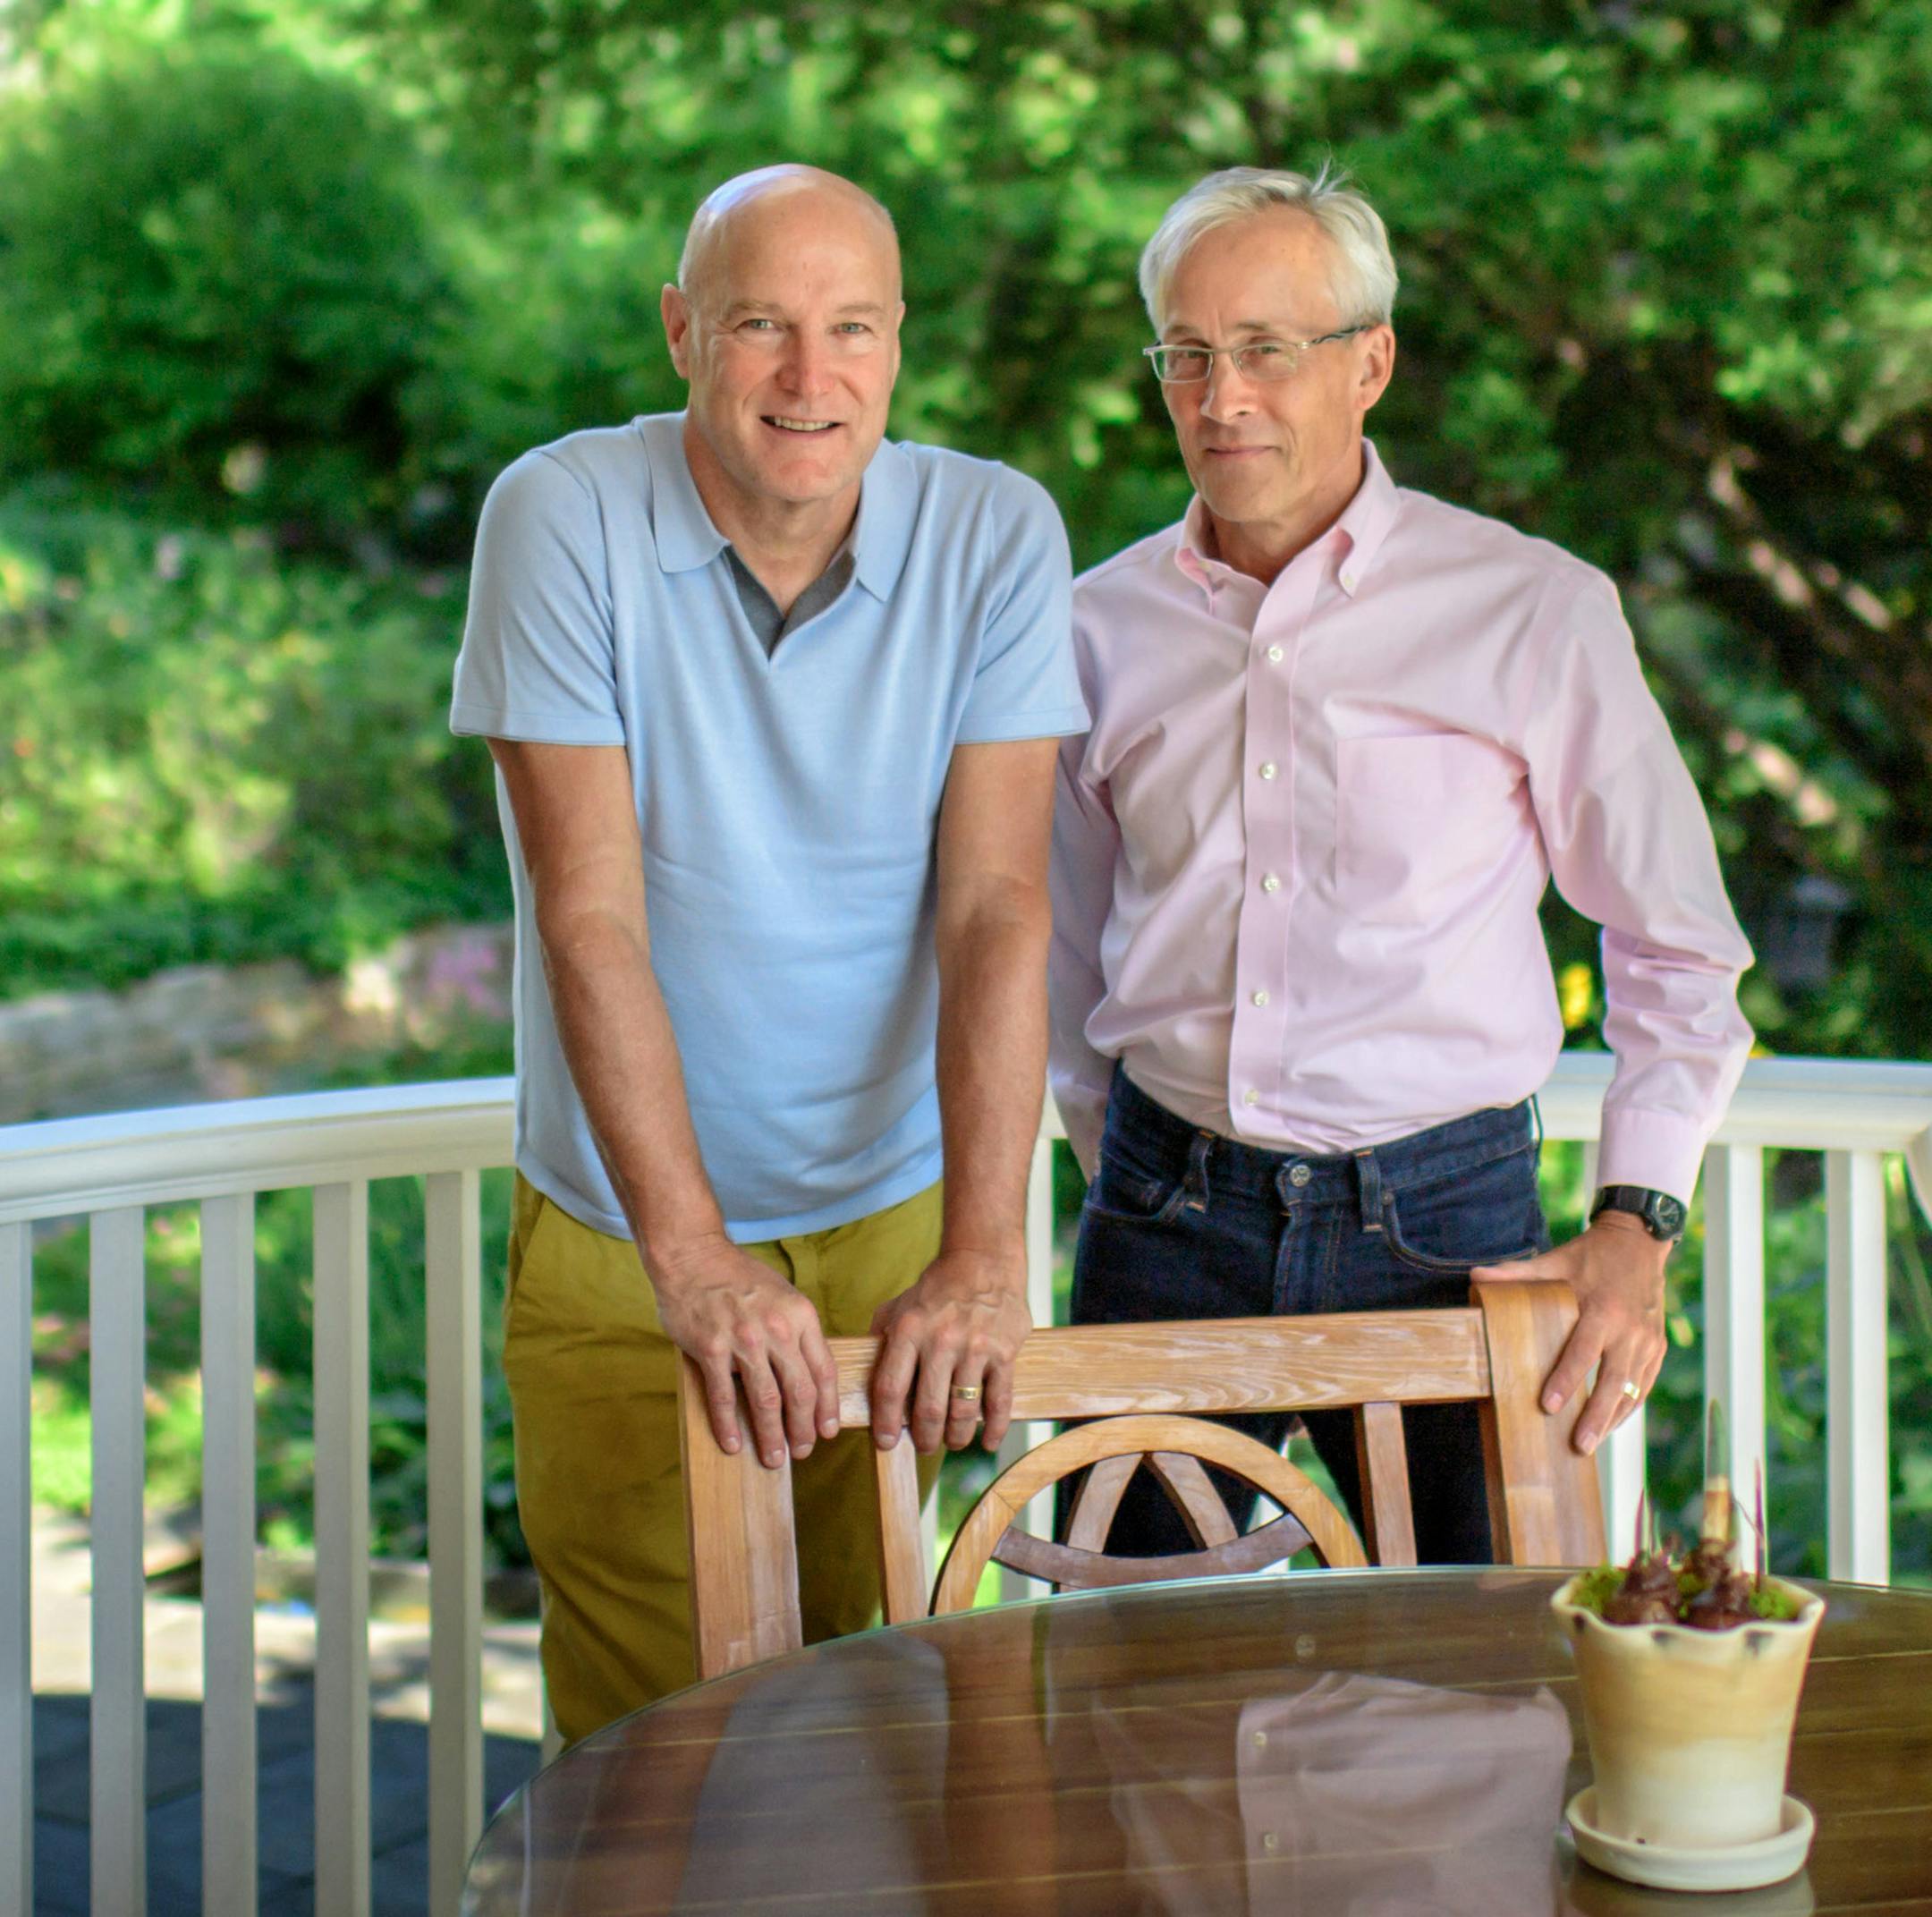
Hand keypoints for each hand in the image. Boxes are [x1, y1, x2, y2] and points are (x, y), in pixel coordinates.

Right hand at [650, 1236, 838, 1468]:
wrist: (694, 1256)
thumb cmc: (739, 1278)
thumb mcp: (784, 1295)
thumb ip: (797, 1330)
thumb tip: (809, 1373)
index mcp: (801, 1315)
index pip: (823, 1370)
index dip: (827, 1406)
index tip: (828, 1430)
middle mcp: (777, 1329)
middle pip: (800, 1391)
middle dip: (804, 1429)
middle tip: (803, 1451)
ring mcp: (743, 1340)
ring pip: (766, 1400)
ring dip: (772, 1436)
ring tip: (773, 1459)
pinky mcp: (711, 1349)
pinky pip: (723, 1396)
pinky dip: (729, 1425)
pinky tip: (732, 1444)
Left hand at [869, 1248, 1031, 1454]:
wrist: (983, 1264)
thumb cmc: (937, 1291)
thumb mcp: (898, 1307)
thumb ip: (880, 1340)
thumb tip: (862, 1378)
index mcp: (909, 1331)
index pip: (890, 1388)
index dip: (885, 1422)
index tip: (885, 1442)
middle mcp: (941, 1341)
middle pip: (928, 1408)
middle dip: (924, 1437)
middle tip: (924, 1446)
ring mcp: (975, 1348)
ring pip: (963, 1411)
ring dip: (955, 1437)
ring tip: (951, 1442)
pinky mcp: (1004, 1353)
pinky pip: (999, 1400)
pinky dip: (993, 1427)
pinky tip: (987, 1442)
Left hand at [1473, 1211, 1668, 1455]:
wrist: (1640, 1243)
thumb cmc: (1592, 1255)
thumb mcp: (1556, 1260)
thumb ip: (1517, 1273)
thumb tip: (1475, 1278)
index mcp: (1603, 1309)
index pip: (1583, 1351)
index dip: (1566, 1378)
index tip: (1548, 1405)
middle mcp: (1630, 1329)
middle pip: (1613, 1380)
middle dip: (1596, 1415)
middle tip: (1577, 1445)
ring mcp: (1648, 1341)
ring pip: (1631, 1388)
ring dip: (1612, 1418)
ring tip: (1590, 1445)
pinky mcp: (1658, 1348)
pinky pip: (1643, 1384)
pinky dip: (1628, 1407)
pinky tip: (1610, 1425)